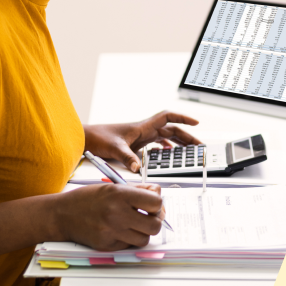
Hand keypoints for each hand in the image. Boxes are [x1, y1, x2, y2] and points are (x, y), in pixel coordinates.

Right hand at [54, 183, 164, 250]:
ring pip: (144, 239)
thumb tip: (158, 194)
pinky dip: (129, 239)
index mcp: (119, 195)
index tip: (152, 204)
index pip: (155, 202)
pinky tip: (120, 230)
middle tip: (148, 216)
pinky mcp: (107, 246)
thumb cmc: (87, 198)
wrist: (63, 214)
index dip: (157, 203)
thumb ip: (137, 190)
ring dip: (143, 232)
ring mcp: (112, 232)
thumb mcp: (112, 185)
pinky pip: (129, 245)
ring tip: (133, 224)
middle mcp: (116, 214)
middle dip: (154, 220)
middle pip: (155, 225)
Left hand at [84, 110, 200, 172]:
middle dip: (186, 136)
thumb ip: (127, 158)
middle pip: (171, 130)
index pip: (167, 117)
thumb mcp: (114, 148)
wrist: (86, 139)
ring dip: (178, 143)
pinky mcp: (136, 144)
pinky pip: (156, 144)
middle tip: (199, 146)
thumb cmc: (98, 138)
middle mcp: (144, 130)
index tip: (196, 123)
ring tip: (189, 151)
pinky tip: (168, 155)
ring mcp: (140, 137)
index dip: (183, 118)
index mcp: (142, 127)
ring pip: (165, 137)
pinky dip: (165, 148)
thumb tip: (138, 168)